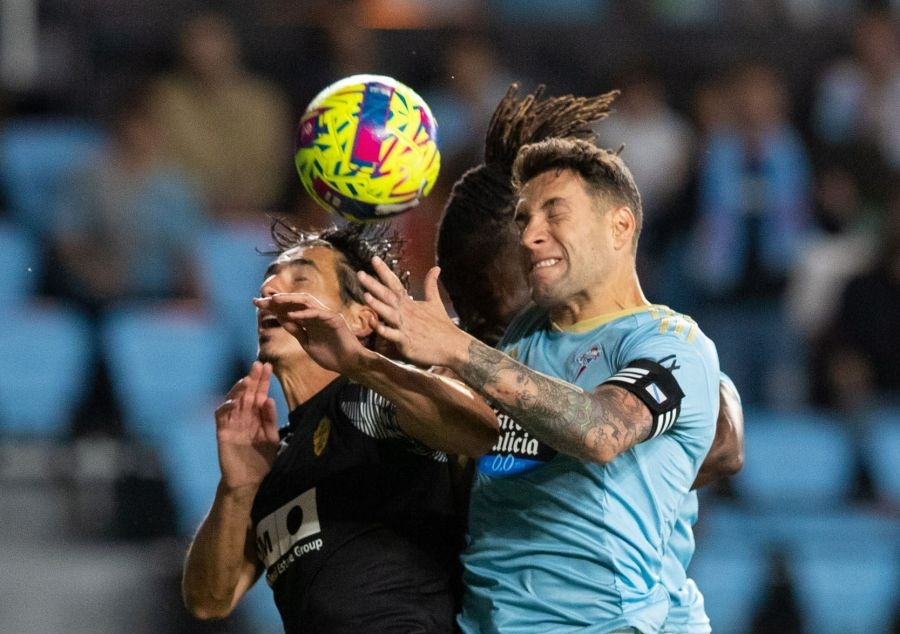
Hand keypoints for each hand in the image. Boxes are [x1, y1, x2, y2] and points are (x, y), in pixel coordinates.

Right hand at [215, 361, 278, 490]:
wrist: (248, 481)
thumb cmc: (261, 460)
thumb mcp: (271, 438)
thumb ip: (270, 420)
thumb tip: (268, 399)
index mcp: (257, 417)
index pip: (260, 395)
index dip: (263, 381)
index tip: (268, 366)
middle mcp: (244, 416)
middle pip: (247, 394)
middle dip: (253, 379)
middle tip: (258, 364)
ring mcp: (232, 423)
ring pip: (233, 401)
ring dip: (239, 390)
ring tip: (247, 380)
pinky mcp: (223, 432)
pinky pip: (221, 416)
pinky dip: (225, 408)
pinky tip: (234, 402)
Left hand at [252, 292, 364, 372]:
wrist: (349, 365)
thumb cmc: (330, 356)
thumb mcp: (307, 343)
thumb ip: (296, 330)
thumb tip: (281, 319)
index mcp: (310, 320)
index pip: (289, 308)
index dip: (273, 305)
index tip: (257, 303)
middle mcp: (317, 314)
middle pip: (295, 302)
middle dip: (277, 300)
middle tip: (260, 300)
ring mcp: (326, 315)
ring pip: (306, 302)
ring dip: (290, 300)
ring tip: (274, 301)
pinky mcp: (335, 320)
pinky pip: (318, 313)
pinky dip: (304, 314)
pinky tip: (291, 316)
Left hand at [357, 258, 469, 368]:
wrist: (453, 346)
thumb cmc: (442, 326)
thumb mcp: (435, 302)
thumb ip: (431, 285)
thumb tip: (436, 268)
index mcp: (410, 303)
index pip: (395, 284)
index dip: (384, 272)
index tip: (374, 259)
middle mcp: (406, 312)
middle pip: (388, 296)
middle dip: (374, 285)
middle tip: (360, 274)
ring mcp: (406, 327)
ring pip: (389, 314)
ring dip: (378, 305)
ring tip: (366, 295)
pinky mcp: (407, 342)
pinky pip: (394, 336)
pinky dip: (385, 331)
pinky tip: (376, 326)